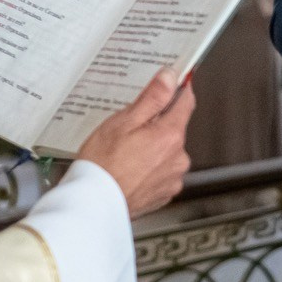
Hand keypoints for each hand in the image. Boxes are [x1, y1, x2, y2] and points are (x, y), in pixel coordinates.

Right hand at [75, 69, 196, 214]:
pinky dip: (150, 168)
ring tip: (126, 153)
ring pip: (168, 152)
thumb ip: (152, 98)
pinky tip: (130, 169)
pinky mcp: (165, 194)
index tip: (176, 81)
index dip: (180, 89)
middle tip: (130, 128)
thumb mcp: (123, 122)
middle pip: (175, 129)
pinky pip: (162, 172)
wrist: (95, 204)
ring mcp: (173, 178)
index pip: (186, 103)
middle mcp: (178, 158)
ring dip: (154, 148)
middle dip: (157, 124)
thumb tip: (170, 78)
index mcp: (170, 136)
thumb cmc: (103, 165)